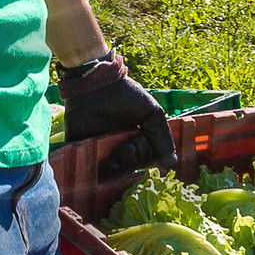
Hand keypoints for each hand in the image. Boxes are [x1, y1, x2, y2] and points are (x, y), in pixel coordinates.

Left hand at [57, 53, 176, 171]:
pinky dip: (92, 172)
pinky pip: (85, 167)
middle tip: (127, 148)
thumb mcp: (152, 114)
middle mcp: (120, 147)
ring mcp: (100, 149)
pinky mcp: (81, 148)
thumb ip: (162, 138)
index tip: (142, 142)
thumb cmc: (127, 95)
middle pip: (129, 167)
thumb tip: (172, 165)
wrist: (96, 83)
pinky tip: (99, 166)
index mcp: (137, 139)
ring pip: (110, 172)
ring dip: (115, 170)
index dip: (145, 157)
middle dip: (131, 160)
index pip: (145, 160)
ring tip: (113, 159)